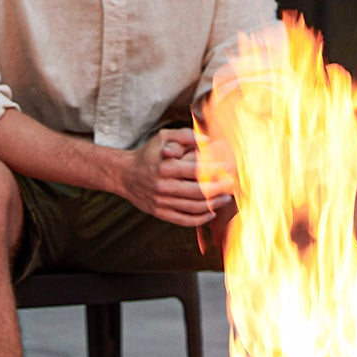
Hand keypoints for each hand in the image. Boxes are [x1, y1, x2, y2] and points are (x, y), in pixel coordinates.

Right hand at [120, 127, 234, 227]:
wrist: (124, 174)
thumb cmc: (148, 154)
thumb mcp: (163, 137)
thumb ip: (186, 136)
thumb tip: (208, 141)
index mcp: (164, 167)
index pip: (195, 170)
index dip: (214, 169)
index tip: (227, 167)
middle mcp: (162, 186)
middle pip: (197, 191)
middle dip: (219, 189)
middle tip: (232, 185)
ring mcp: (160, 202)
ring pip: (193, 207)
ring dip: (213, 204)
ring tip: (226, 198)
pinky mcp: (160, 213)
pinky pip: (184, 219)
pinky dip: (200, 218)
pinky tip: (211, 212)